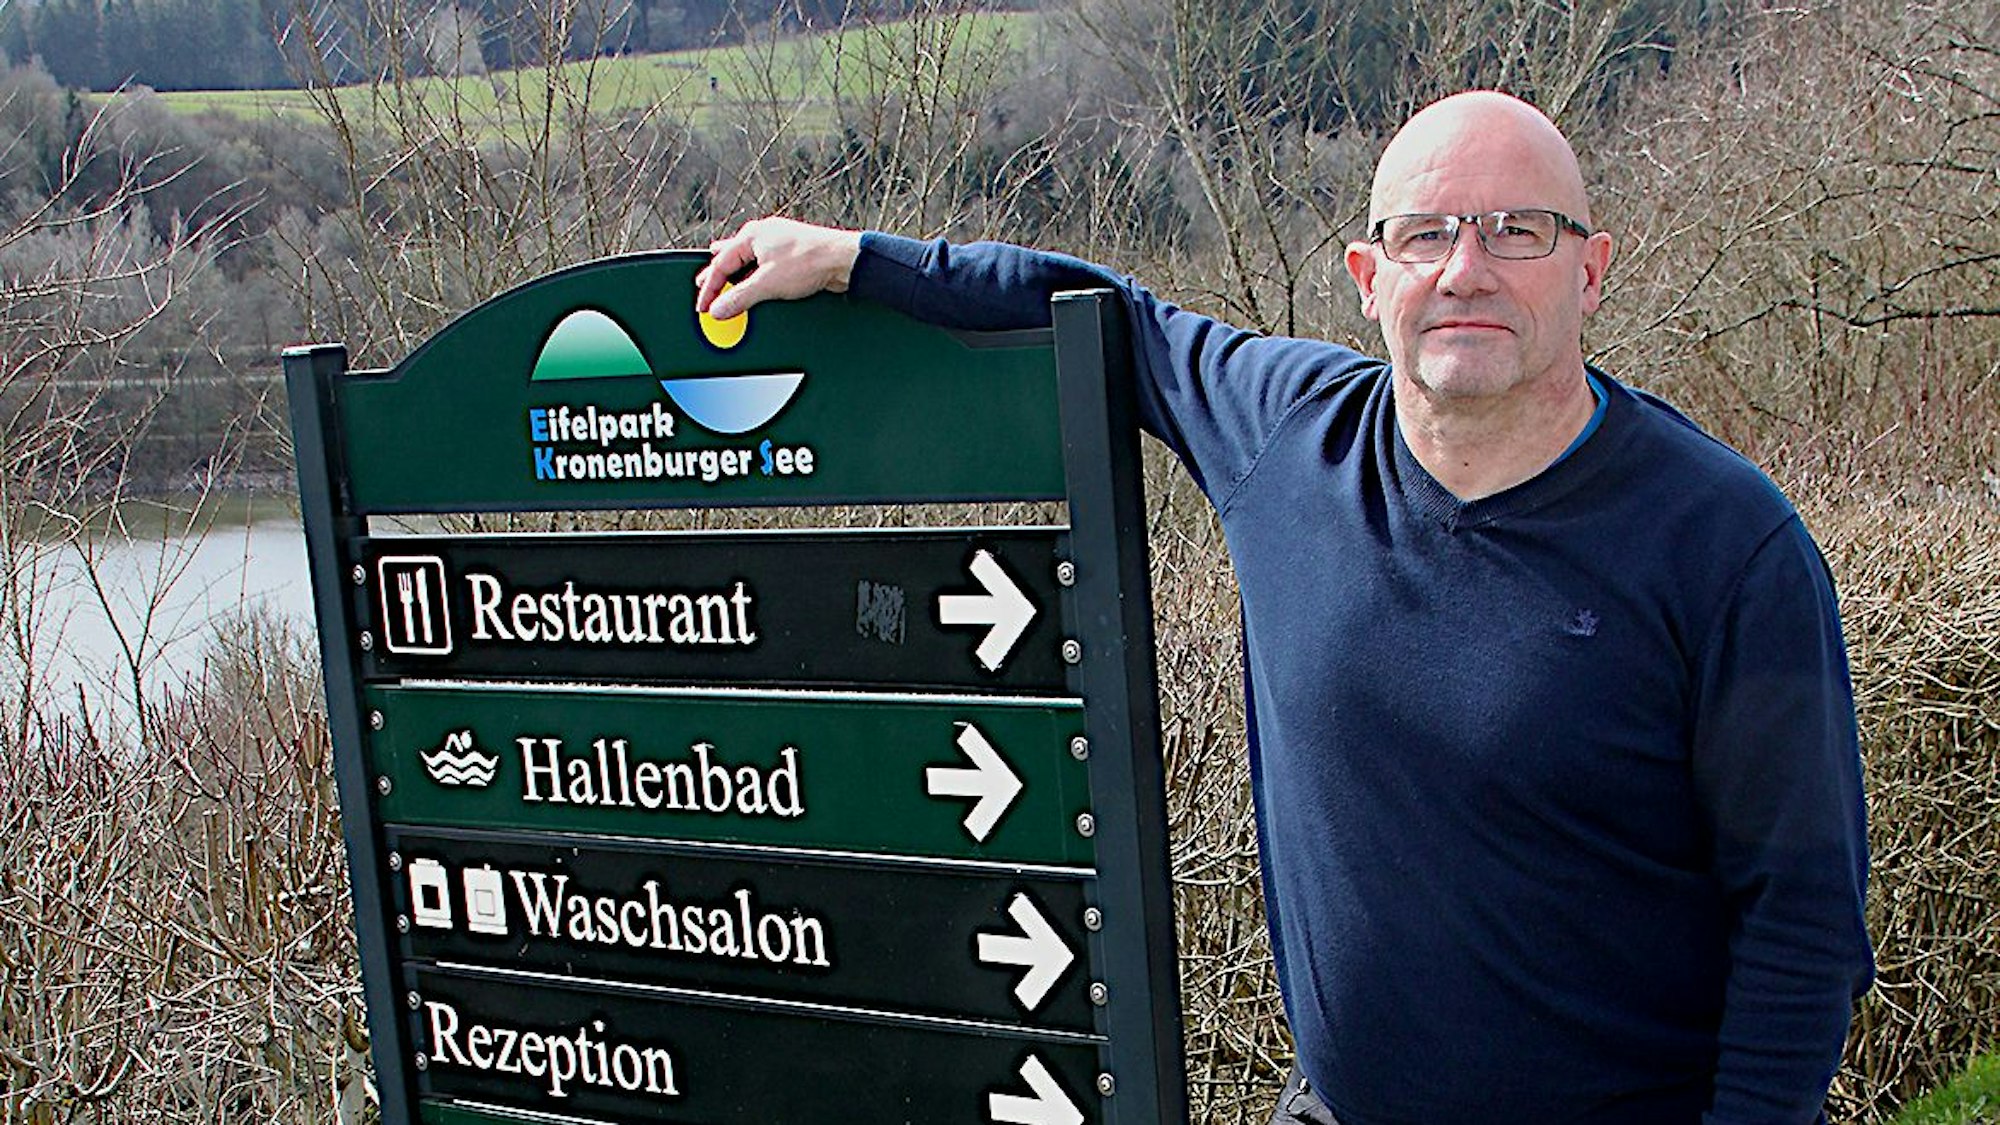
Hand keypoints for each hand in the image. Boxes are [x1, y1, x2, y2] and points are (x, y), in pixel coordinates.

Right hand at [695, 217, 863, 320]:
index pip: (720, 263)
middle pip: (731, 257)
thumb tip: (720, 309)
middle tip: (705, 290)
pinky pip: (762, 264)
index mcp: (752, 235)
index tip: (703, 305)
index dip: (709, 288)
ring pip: (747, 259)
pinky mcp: (790, 253)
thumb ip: (740, 298)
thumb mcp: (767, 284)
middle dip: (717, 275)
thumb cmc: (810, 261)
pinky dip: (752, 274)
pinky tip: (753, 280)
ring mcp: (777, 242)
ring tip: (723, 280)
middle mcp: (763, 235)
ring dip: (735, 273)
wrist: (843, 260)